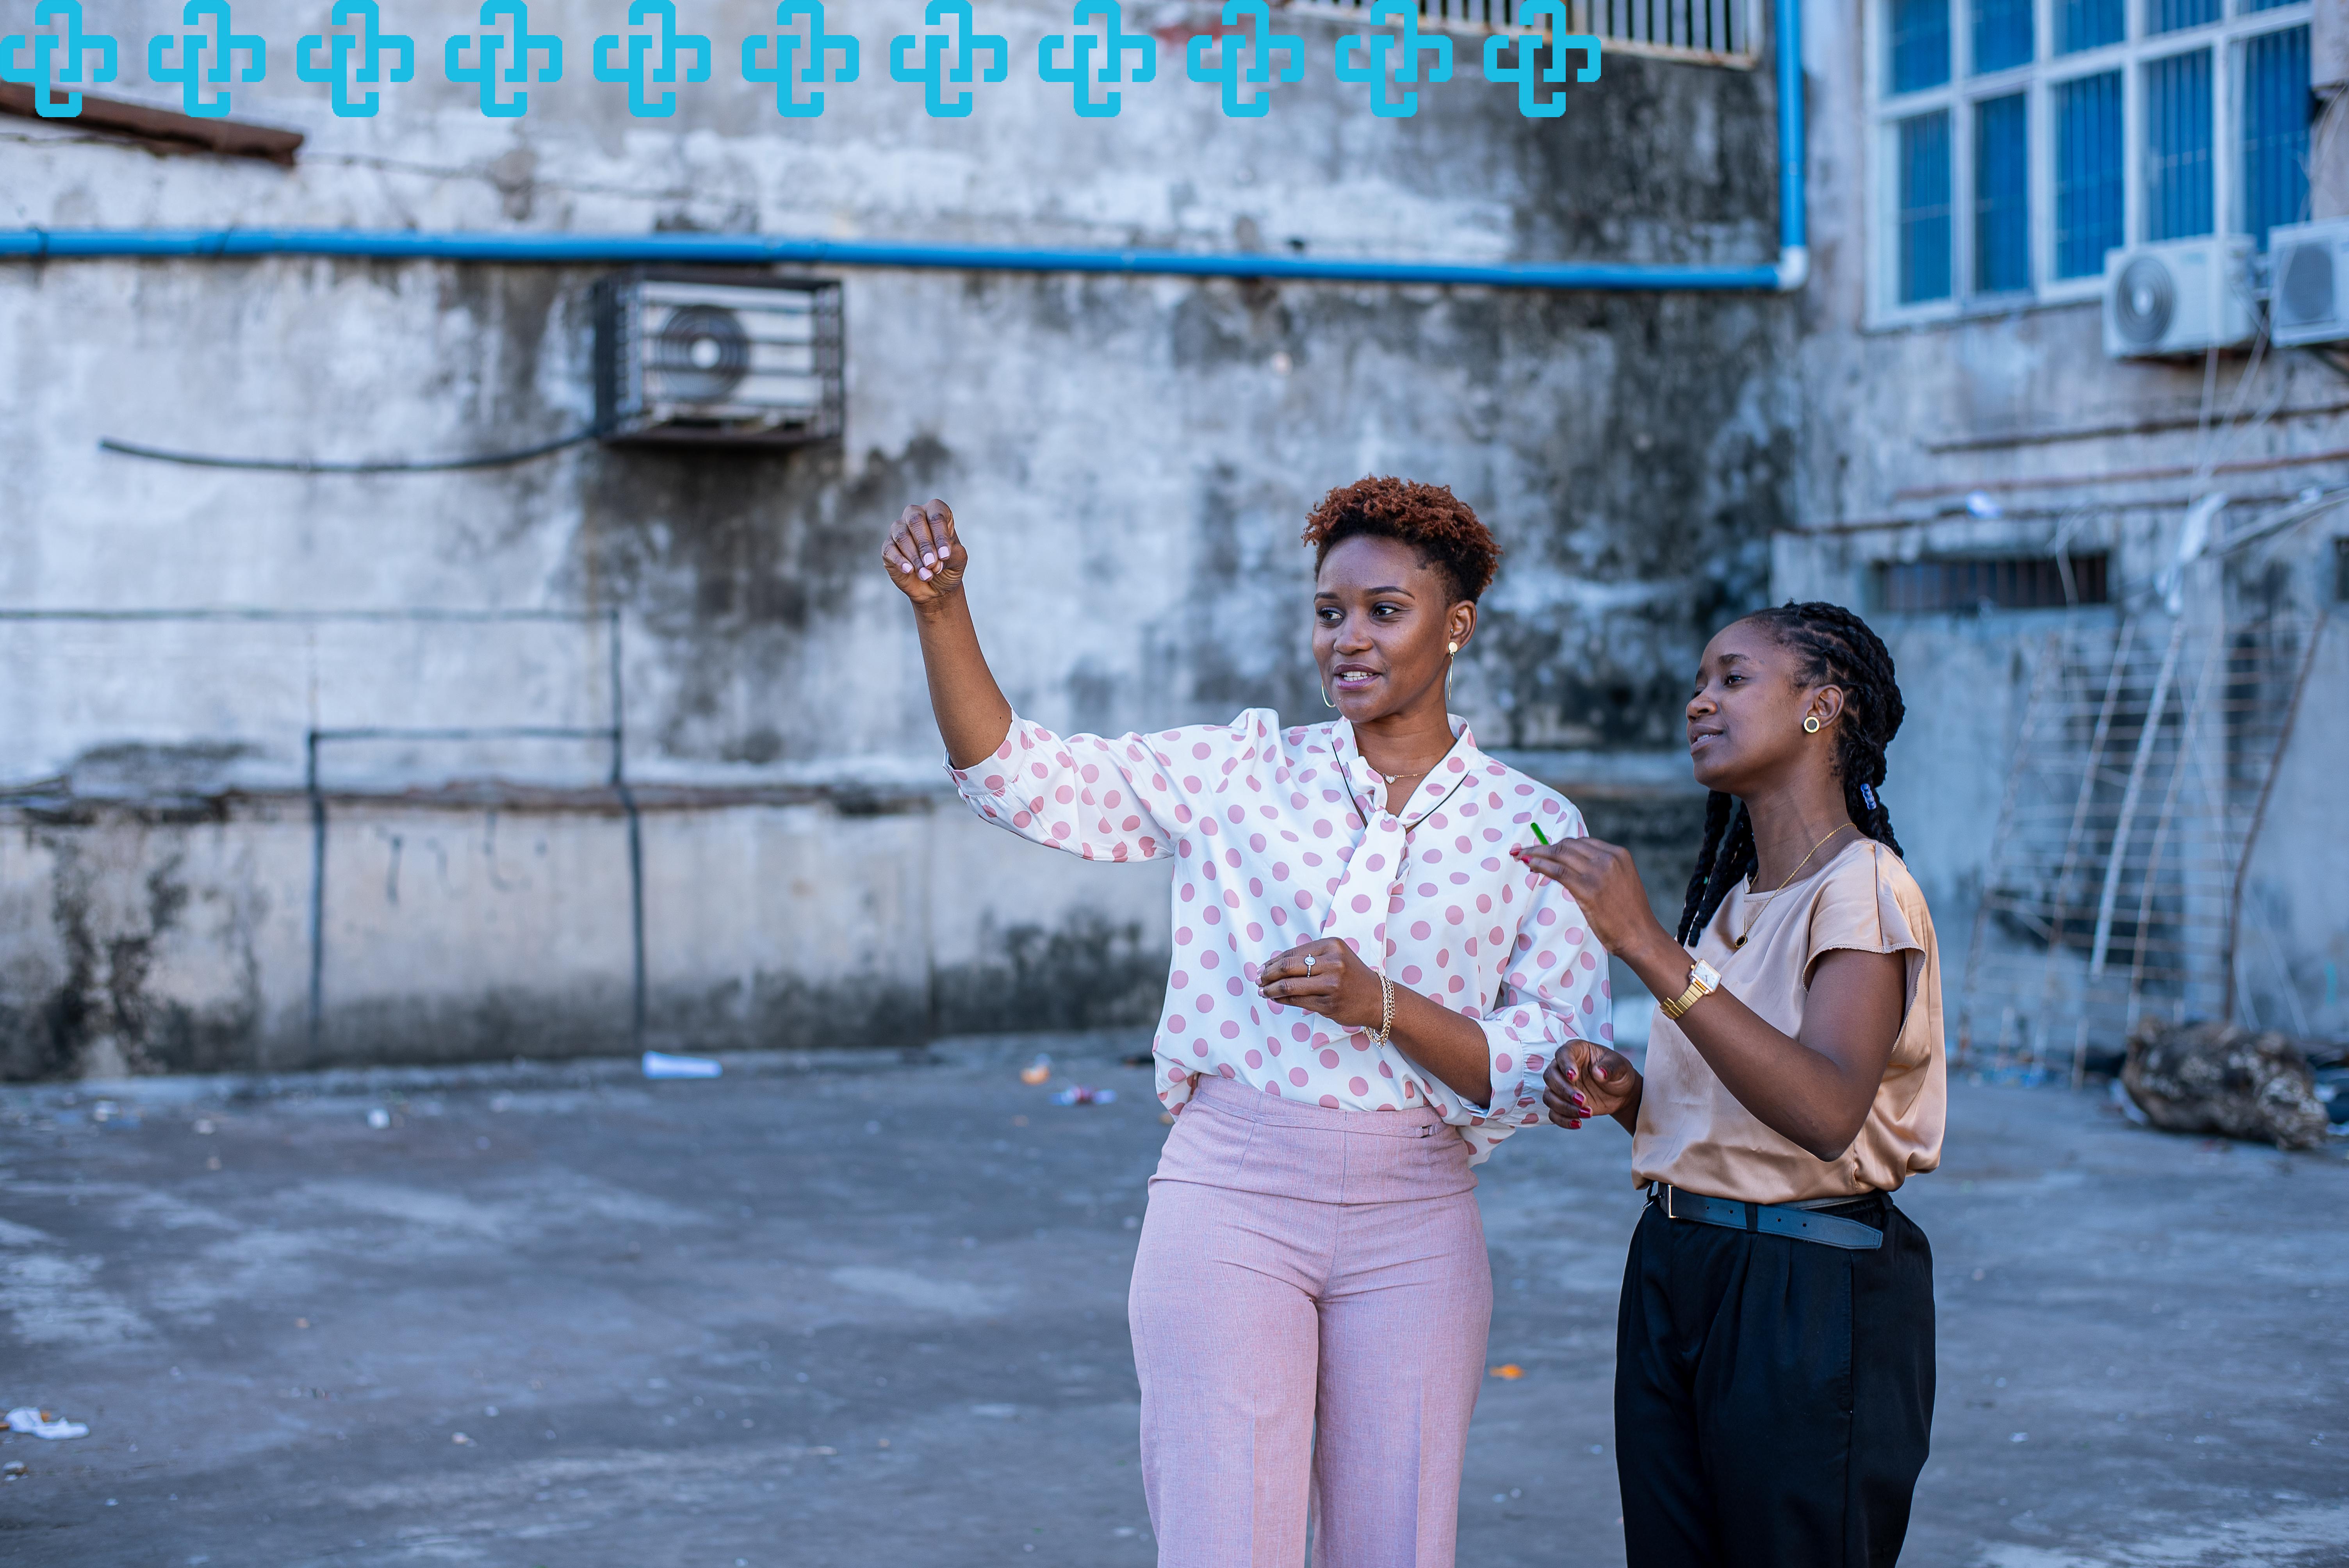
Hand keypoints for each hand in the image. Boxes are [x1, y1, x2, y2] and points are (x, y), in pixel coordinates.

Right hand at [881, 499, 964, 610]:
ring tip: (926, 575)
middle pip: (916, 520)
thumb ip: (952, 554)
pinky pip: (890, 550)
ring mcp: (899, 529)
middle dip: (925, 544)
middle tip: (932, 564)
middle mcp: (915, 515)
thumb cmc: (947, 565)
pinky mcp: (888, 547)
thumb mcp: (958, 560)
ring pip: (902, 536)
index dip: (940, 536)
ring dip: (915, 557)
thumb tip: (937, 558)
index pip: (936, 516)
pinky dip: (900, 561)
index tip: (945, 556)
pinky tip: (909, 570)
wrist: (935, 585)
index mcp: (936, 511)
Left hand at [1255, 939, 1381, 1031]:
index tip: (1261, 968)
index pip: (1293, 952)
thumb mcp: (1336, 957)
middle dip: (1267, 974)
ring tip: (1262, 991)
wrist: (1378, 999)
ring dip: (1271, 989)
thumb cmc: (1352, 977)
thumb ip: (1309, 958)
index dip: (1273, 961)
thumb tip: (1273, 965)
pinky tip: (1275, 999)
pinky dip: (1282, 1000)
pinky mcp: (1329, 1004)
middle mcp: (1333, 962)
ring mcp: (1331, 984)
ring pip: (1289, 985)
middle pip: (1287, 966)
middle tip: (1257, 979)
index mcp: (1332, 945)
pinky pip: (1297, 1001)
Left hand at [1510, 834, 1675, 968]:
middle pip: (1568, 845)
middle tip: (1526, 852)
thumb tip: (1570, 865)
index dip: (1559, 845)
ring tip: (1523, 858)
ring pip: (1560, 854)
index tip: (1544, 849)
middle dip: (1544, 847)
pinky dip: (1540, 864)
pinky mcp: (1588, 889)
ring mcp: (1599, 872)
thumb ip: (1600, 870)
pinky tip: (1529, 865)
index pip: (1581, 842)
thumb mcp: (1619, 882)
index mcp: (1618, 854)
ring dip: (1537, 854)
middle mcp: (1609, 858)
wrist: (1640, 936)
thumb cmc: (1628, 915)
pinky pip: (1557, 871)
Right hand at [1542, 1038, 1638, 1129]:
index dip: (1565, 1065)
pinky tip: (1578, 1123)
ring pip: (1549, 1096)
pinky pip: (1553, 1113)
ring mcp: (1561, 1086)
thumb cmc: (1618, 1073)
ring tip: (1587, 1113)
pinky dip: (1563, 1120)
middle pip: (1550, 1076)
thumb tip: (1598, 1073)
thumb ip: (1610, 1068)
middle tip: (1582, 1100)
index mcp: (1576, 1051)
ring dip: (1564, 1107)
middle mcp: (1563, 1068)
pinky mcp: (1563, 1103)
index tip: (1574, 1077)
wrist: (1621, 1093)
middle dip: (1564, 1090)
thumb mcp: (1621, 1067)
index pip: (1562, 1054)